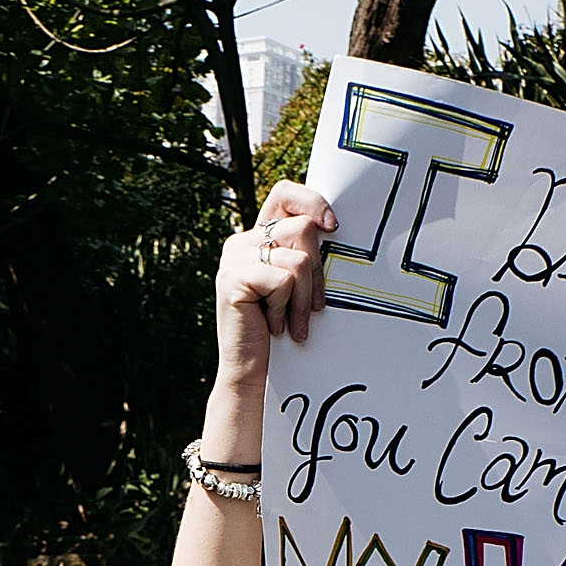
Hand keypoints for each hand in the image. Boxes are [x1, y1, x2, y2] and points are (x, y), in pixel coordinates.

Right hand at [218, 181, 336, 382]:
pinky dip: (287, 307)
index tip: (332, 227)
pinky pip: (283, 280)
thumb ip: (303, 253)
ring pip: (297, 258)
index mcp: (256, 237)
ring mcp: (233, 259)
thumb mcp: (295, 285)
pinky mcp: (233, 279)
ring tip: (294, 321)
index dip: (312, 201)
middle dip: (317, 271)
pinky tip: (274, 325)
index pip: (285, 194)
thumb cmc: (278, 330)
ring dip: (304, 297)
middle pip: (302, 227)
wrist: (251, 371)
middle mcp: (241, 242)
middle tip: (311, 306)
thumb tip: (332, 228)